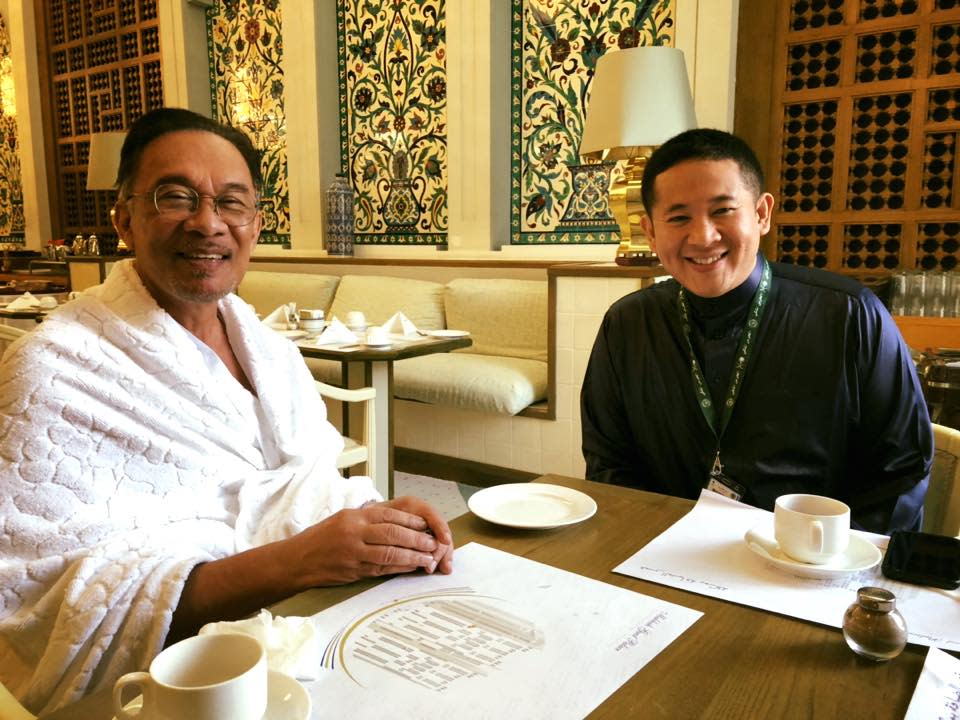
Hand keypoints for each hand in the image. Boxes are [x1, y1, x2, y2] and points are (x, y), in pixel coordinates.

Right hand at [286, 498, 453, 586]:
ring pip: (389, 554)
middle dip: (416, 539)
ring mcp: (353, 553)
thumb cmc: (321, 538)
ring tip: (428, 558)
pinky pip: (381, 569)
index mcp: (354, 517)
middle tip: (433, 543)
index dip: (410, 521)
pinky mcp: (352, 571)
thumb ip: (367, 518)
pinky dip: (399, 568)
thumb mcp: (343, 519)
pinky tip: (411, 567)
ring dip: (412, 556)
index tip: (426, 524)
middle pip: (392, 534)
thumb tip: (398, 520)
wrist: (297, 560)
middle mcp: (354, 533)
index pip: (388, 516)